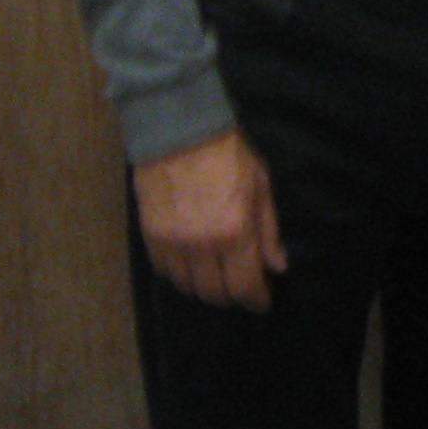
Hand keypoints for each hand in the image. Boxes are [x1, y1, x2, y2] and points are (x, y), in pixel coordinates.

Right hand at [132, 127, 286, 310]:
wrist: (178, 127)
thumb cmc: (227, 152)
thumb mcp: (260, 185)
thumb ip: (268, 230)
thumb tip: (277, 266)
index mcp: (234, 232)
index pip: (244, 287)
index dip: (255, 300)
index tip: (262, 301)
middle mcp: (201, 246)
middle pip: (214, 293)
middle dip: (231, 296)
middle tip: (240, 287)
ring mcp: (172, 243)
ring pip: (187, 287)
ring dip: (204, 287)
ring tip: (215, 276)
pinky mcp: (150, 235)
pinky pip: (164, 271)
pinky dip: (179, 274)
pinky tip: (190, 264)